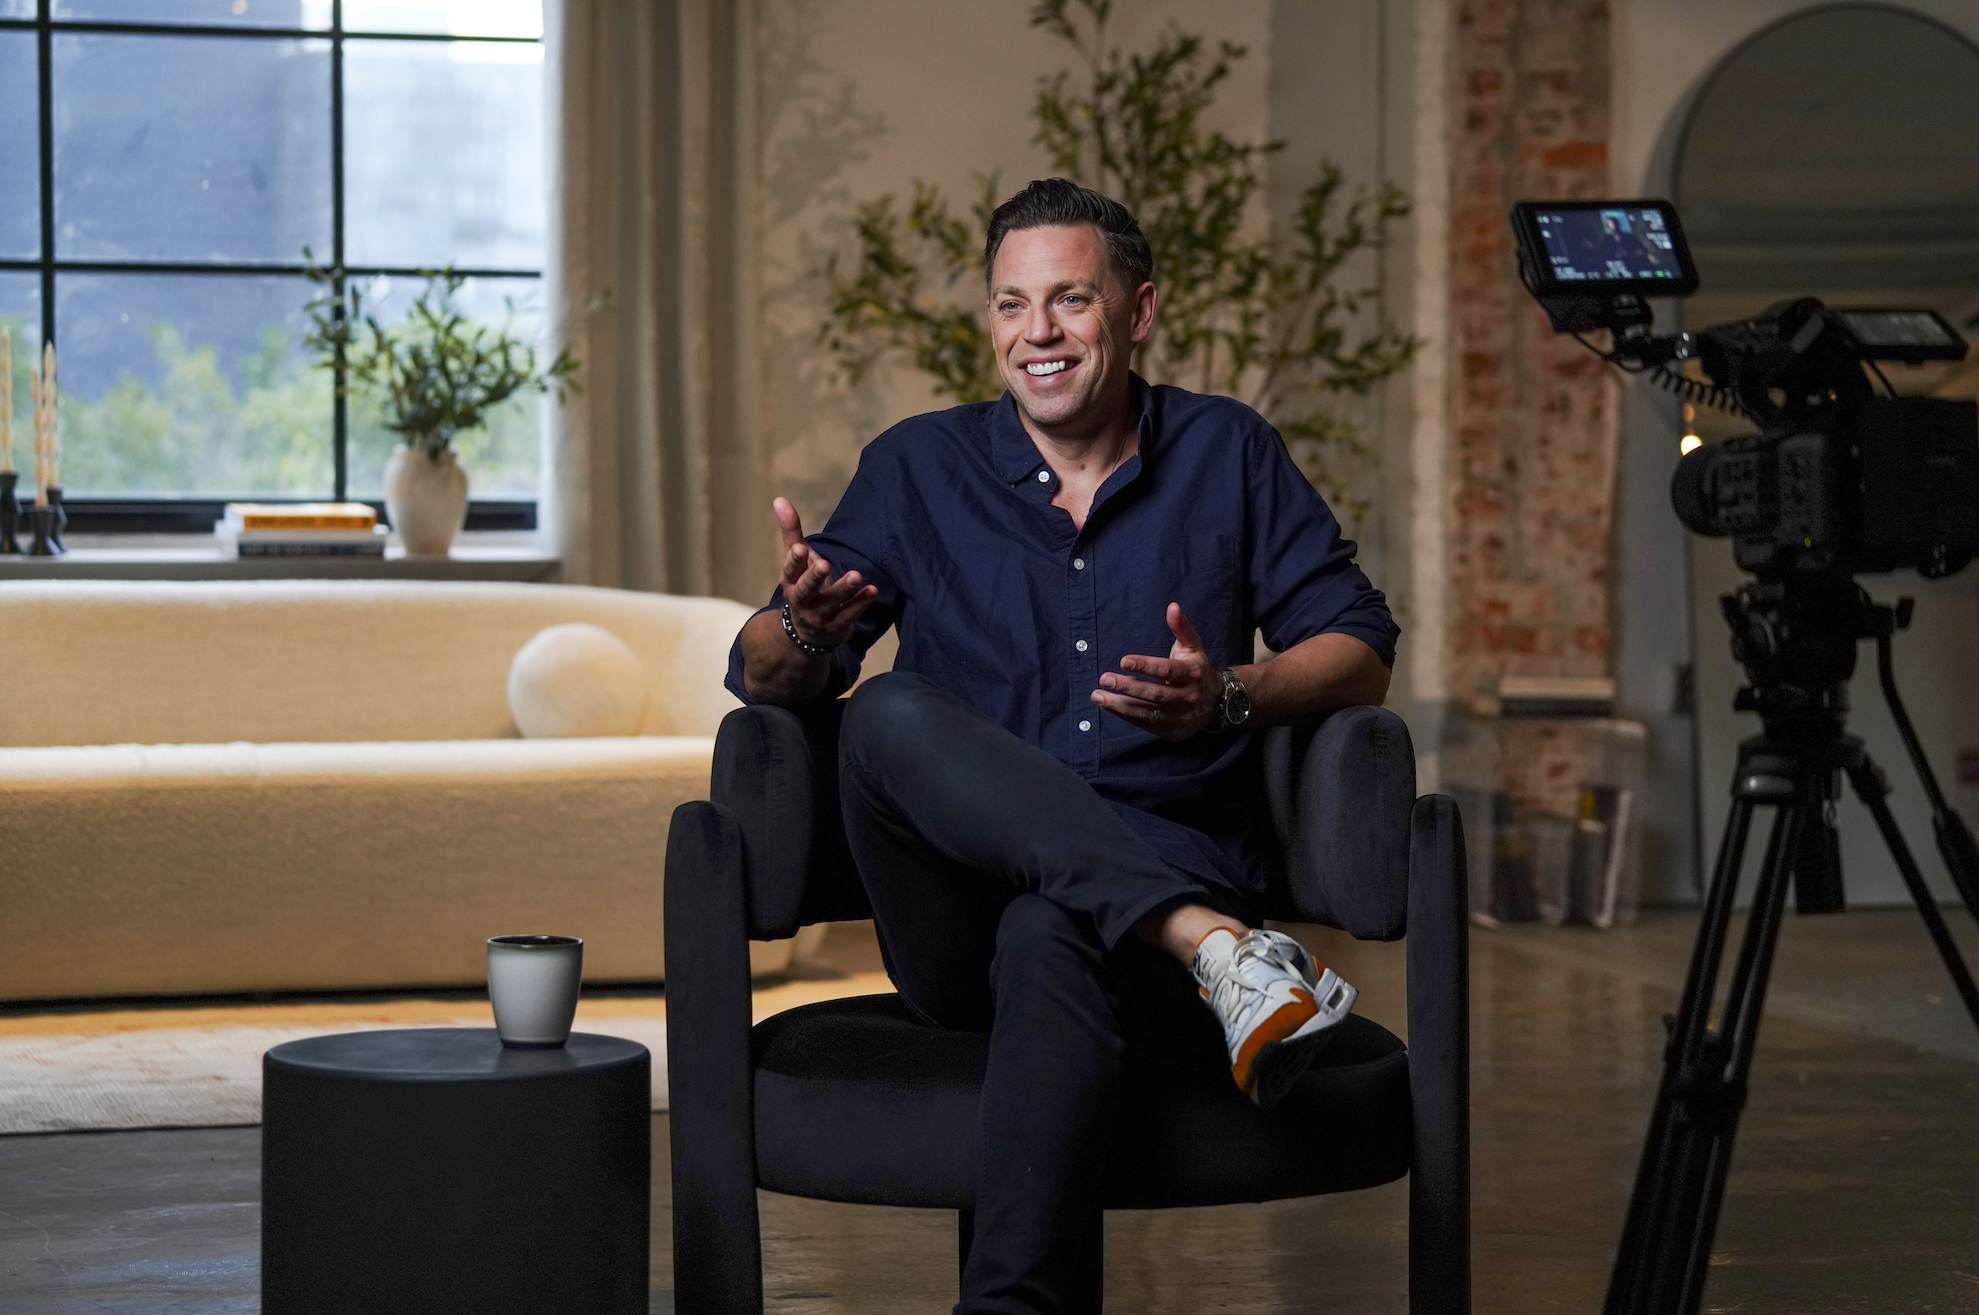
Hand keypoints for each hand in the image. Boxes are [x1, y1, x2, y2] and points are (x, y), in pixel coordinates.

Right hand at [774, 497, 877, 647]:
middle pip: (806, 589)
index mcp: (791, 581)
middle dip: (815, 577)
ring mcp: (819, 616)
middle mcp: (802, 600)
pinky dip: (860, 604)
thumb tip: (779, 499)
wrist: (807, 631)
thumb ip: (791, 531)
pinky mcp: (836, 626)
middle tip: (825, 564)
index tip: (801, 548)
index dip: (794, 560)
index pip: (790, 570)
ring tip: (857, 575)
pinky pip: (848, 615)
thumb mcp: (797, 560)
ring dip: (844, 589)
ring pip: (831, 603)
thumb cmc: (804, 584)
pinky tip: (872, 590)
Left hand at [1091, 603, 1223, 739]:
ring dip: (1120, 705)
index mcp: (1192, 673)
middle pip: (1155, 693)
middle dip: (1128, 687)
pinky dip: (1126, 715)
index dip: (1146, 666)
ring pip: (1148, 712)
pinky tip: (1109, 705)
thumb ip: (1181, 627)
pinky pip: (1145, 724)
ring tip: (1098, 695)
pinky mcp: (1171, 730)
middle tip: (1105, 678)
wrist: (1217, 703)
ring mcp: (1180, 716)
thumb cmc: (1197, 669)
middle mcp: (1187, 697)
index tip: (1123, 661)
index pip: (1167, 670)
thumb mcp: (1193, 647)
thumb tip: (1172, 606)